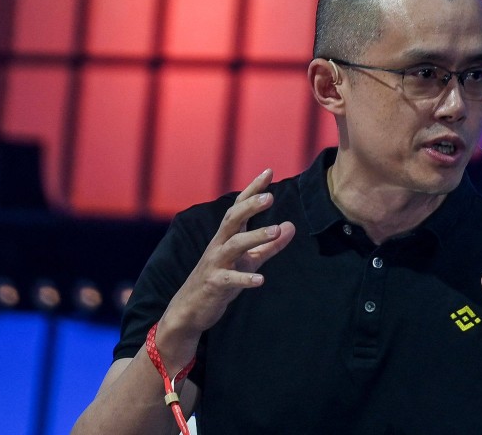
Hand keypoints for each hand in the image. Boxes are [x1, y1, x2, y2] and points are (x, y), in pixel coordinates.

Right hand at [157, 169, 295, 368]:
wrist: (190, 309)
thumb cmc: (221, 279)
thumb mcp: (249, 260)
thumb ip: (269, 245)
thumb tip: (291, 226)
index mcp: (228, 236)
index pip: (240, 207)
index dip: (253, 189)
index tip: (269, 171)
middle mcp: (220, 245)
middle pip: (232, 219)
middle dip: (250, 206)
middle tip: (271, 197)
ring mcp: (215, 264)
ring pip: (233, 245)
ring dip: (255, 237)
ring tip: (275, 230)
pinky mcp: (214, 284)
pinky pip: (229, 279)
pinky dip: (245, 279)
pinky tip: (261, 280)